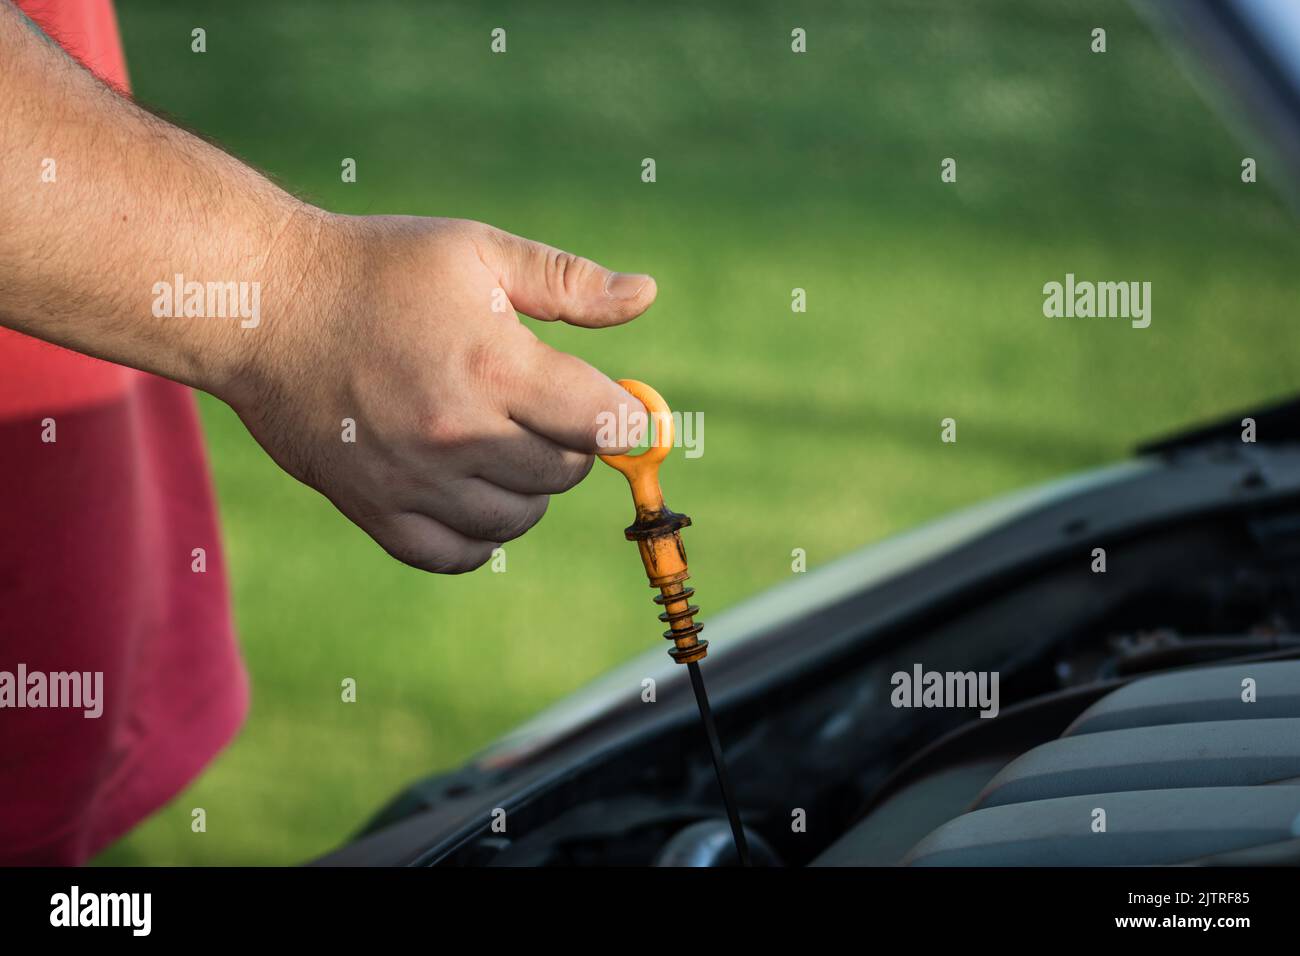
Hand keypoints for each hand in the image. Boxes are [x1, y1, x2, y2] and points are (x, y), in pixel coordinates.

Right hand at [223, 212, 653, 572]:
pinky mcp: (375, 511)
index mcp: (494, 366)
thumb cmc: (377, 269)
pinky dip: (479, 535)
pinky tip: (471, 492)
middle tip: (537, 407)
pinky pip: (457, 555)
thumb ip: (567, 282)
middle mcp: (457, 434)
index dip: (624, 415)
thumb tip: (647, 295)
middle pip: (564, 472)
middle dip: (568, 441)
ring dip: (527, 486)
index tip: (611, 405)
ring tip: (498, 442)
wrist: (261, 307)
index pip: (604, 422)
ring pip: (518, 518)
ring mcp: (414, 482)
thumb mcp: (477, 251)